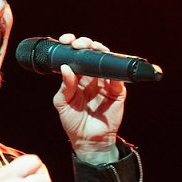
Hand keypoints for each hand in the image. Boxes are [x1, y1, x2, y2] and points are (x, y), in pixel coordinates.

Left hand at [52, 33, 125, 162]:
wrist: (88, 140)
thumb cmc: (73, 122)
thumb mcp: (62, 103)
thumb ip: (65, 86)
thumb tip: (65, 67)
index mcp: (77, 76)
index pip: (76, 55)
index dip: (72, 44)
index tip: (65, 40)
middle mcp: (92, 76)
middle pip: (92, 53)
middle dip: (86, 44)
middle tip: (79, 44)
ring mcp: (106, 82)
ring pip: (106, 60)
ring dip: (101, 51)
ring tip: (93, 48)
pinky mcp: (117, 90)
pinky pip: (118, 76)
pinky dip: (114, 69)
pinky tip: (107, 66)